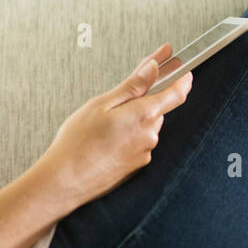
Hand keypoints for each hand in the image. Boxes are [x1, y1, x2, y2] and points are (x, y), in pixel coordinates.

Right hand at [36, 43, 192, 209]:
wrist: (65, 181)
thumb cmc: (77, 141)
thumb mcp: (101, 104)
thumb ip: (133, 85)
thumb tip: (154, 66)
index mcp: (143, 115)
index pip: (176, 93)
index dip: (182, 77)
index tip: (182, 68)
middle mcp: (150, 135)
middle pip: (157, 109)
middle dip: (142, 102)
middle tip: (115, 103)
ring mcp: (145, 153)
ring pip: (146, 127)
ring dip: (132, 121)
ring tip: (101, 128)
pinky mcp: (137, 167)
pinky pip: (138, 144)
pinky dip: (126, 139)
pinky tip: (104, 143)